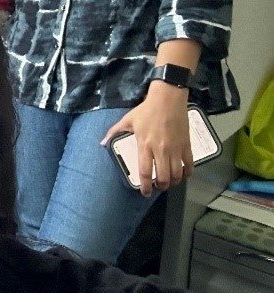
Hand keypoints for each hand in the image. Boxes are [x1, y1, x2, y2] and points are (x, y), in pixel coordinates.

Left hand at [103, 82, 191, 196]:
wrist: (168, 99)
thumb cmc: (146, 110)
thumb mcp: (128, 120)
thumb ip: (114, 132)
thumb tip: (103, 143)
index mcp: (145, 145)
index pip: (144, 171)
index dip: (145, 186)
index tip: (145, 193)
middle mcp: (161, 150)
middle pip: (163, 177)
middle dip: (160, 186)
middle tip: (157, 186)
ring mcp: (175, 149)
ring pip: (177, 174)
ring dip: (173, 182)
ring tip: (169, 182)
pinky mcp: (186, 145)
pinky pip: (189, 165)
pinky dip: (187, 173)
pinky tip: (183, 175)